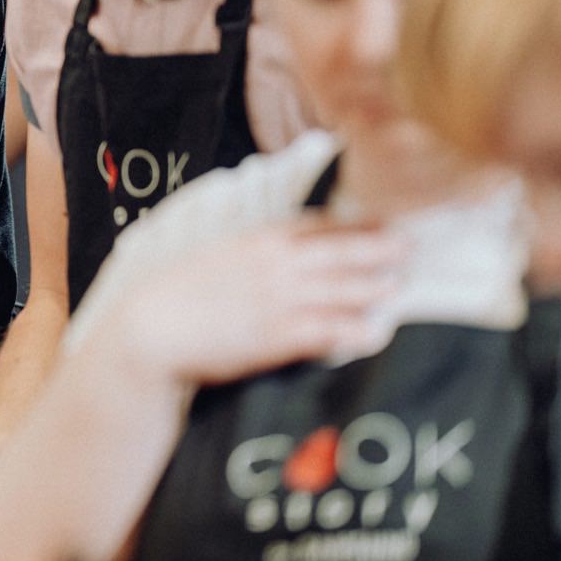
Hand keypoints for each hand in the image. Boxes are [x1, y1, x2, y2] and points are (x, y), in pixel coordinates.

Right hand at [84, 217, 408, 389]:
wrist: (150, 330)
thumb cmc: (171, 292)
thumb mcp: (209, 255)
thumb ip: (245, 250)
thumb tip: (272, 244)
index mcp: (256, 239)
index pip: (316, 225)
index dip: (354, 224)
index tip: (382, 222)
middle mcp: (274, 265)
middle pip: (340, 253)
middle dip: (378, 249)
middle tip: (410, 248)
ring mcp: (278, 300)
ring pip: (342, 290)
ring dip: (375, 288)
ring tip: (400, 287)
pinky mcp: (276, 338)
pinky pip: (327, 331)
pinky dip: (354, 331)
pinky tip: (375, 334)